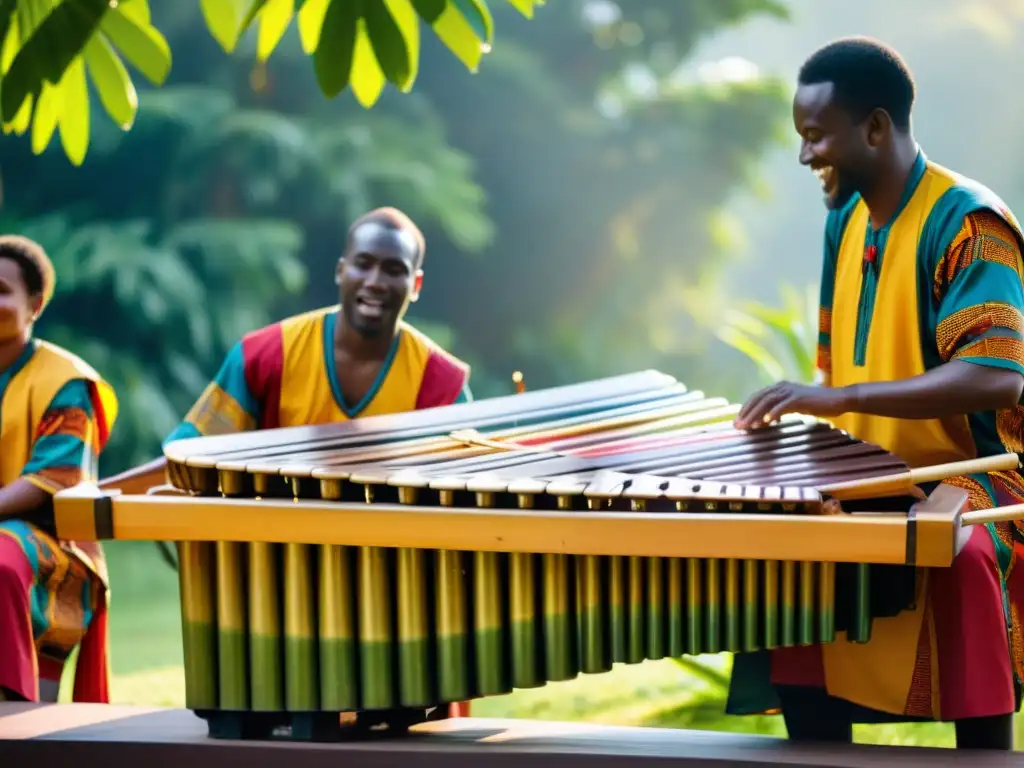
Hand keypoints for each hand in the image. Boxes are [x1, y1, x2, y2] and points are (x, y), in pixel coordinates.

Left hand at [734, 381, 851, 429]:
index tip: (737, 421)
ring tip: (748, 426)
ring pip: (767, 402)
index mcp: (779, 388)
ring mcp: (791, 391)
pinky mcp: (800, 397)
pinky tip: (766, 422)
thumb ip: (779, 411)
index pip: (757, 397)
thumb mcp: (794, 407)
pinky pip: (783, 406)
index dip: (745, 408)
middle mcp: (783, 386)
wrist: (838, 399)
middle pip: (759, 399)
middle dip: (746, 413)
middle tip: (737, 426)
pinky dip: (773, 413)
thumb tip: (764, 421)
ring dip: (756, 414)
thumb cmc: (817, 405)